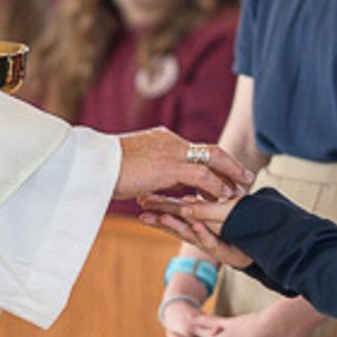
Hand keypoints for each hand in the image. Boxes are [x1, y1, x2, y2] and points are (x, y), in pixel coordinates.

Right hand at [115, 128, 251, 202]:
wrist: (90, 164)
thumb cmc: (103, 169)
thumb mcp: (133, 168)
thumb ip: (150, 172)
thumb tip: (159, 187)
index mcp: (162, 139)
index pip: (194, 150)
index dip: (212, 163)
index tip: (224, 173)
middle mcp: (171, 141)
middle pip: (210, 151)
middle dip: (230, 165)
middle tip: (246, 176)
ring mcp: (172, 152)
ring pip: (212, 161)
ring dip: (230, 176)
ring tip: (242, 189)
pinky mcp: (170, 167)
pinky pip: (203, 177)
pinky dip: (217, 186)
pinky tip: (226, 196)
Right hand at [140, 196, 253, 268]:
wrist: (257, 250)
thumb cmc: (234, 233)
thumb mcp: (218, 218)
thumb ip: (201, 211)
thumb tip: (185, 198)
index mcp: (197, 222)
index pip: (175, 212)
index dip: (159, 206)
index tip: (142, 199)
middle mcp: (199, 233)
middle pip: (176, 224)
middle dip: (159, 218)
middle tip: (142, 213)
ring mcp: (209, 242)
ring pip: (189, 233)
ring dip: (175, 226)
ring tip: (162, 218)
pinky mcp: (222, 251)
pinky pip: (212, 241)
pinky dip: (203, 234)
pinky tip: (196, 226)